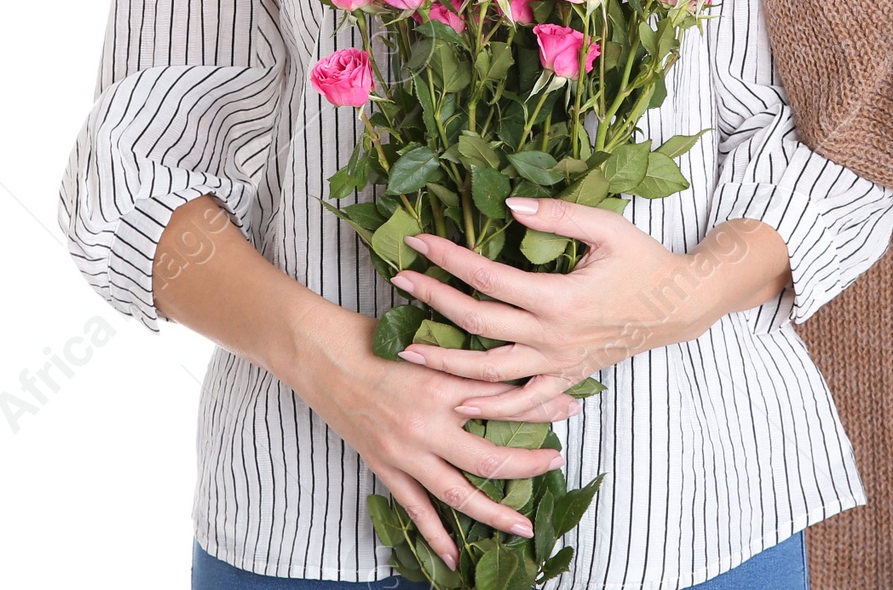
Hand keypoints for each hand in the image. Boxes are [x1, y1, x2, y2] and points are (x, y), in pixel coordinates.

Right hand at [294, 305, 583, 572]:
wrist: (321, 354)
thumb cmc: (374, 335)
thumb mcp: (426, 337)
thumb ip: (463, 355)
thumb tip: (505, 357)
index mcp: (442, 383)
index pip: (504, 400)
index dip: (540, 404)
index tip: (571, 403)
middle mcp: (427, 424)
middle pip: (489, 456)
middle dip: (529, 464)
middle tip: (558, 461)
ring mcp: (405, 451)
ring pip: (458, 493)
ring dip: (494, 512)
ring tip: (523, 526)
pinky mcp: (384, 467)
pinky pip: (415, 509)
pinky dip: (435, 536)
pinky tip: (454, 558)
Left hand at [389, 198, 738, 420]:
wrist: (678, 306)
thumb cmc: (643, 260)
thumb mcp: (606, 227)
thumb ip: (557, 216)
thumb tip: (509, 205)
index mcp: (558, 297)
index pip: (488, 277)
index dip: (450, 259)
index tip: (419, 242)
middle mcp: (552, 337)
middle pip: (477, 322)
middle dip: (433, 300)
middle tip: (399, 281)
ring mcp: (557, 363)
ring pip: (490, 371)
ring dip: (446, 361)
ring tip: (408, 347)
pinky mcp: (566, 377)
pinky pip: (523, 401)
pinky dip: (490, 406)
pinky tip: (460, 401)